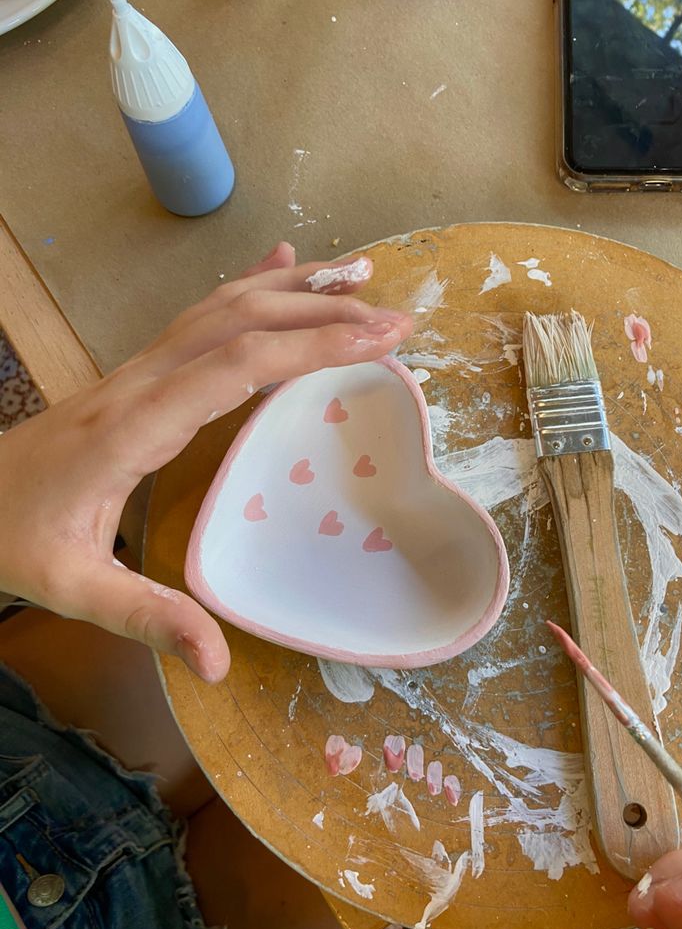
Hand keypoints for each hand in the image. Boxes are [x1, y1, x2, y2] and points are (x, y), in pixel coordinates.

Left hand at [0, 243, 411, 682]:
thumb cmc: (14, 538)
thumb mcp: (73, 588)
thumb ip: (147, 618)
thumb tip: (216, 663)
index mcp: (134, 426)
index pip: (236, 366)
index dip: (310, 347)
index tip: (377, 342)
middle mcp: (141, 381)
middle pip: (240, 321)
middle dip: (323, 313)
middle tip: (396, 320)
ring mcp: (138, 368)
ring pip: (222, 306)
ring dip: (295, 289)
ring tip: (361, 277)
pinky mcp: (139, 372)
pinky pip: (200, 316)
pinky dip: (248, 283)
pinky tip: (283, 265)